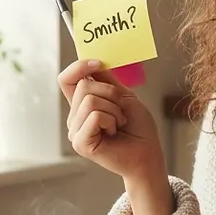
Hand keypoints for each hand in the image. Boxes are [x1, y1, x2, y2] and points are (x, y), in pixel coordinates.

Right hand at [57, 59, 163, 180]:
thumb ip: (106, 80)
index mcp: (83, 104)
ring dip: (114, 110)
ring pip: (89, 101)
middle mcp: (75, 117)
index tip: (97, 64)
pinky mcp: (80, 142)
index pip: (67, 79)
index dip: (79, 67)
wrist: (148, 153)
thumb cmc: (139, 128)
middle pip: (83, 86)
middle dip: (110, 94)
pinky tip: (113, 133)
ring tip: (119, 124)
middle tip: (122, 112)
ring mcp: (75, 130)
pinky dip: (111, 121)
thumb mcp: (124, 96)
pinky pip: (94, 116)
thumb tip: (92, 61)